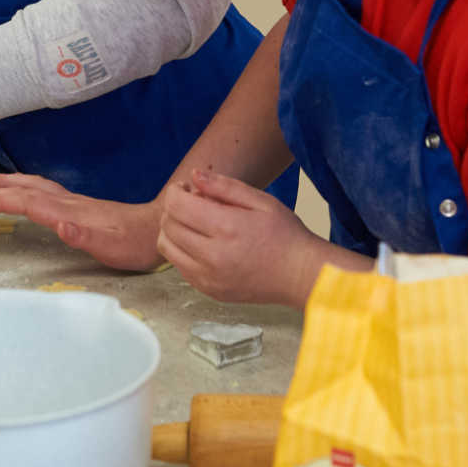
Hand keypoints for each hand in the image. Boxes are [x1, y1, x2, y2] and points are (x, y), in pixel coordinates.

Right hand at [0, 173, 163, 271]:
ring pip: (29, 186)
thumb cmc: (134, 244)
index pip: (24, 202)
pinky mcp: (76, 206)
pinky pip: (39, 191)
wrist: (159, 229)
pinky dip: (20, 187)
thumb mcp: (112, 247)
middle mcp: (65, 203)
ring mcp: (71, 202)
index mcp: (67, 212)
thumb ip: (85, 237)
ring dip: (3, 184)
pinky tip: (18, 191)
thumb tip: (60, 226)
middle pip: (21, 189)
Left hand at [158, 168, 330, 306]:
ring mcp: (209, 278)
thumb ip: (224, 186)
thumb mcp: (261, 201)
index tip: (185, 188)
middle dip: (173, 208)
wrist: (301, 276)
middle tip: (190, 202)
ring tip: (192, 222)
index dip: (175, 192)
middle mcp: (213, 256)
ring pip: (166, 248)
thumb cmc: (285, 235)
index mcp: (226, 228)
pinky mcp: (209, 291)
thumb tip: (193, 176)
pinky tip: (201, 242)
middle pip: (168, 226)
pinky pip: (179, 266)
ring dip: (171, 230)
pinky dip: (182, 250)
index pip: (176, 206)